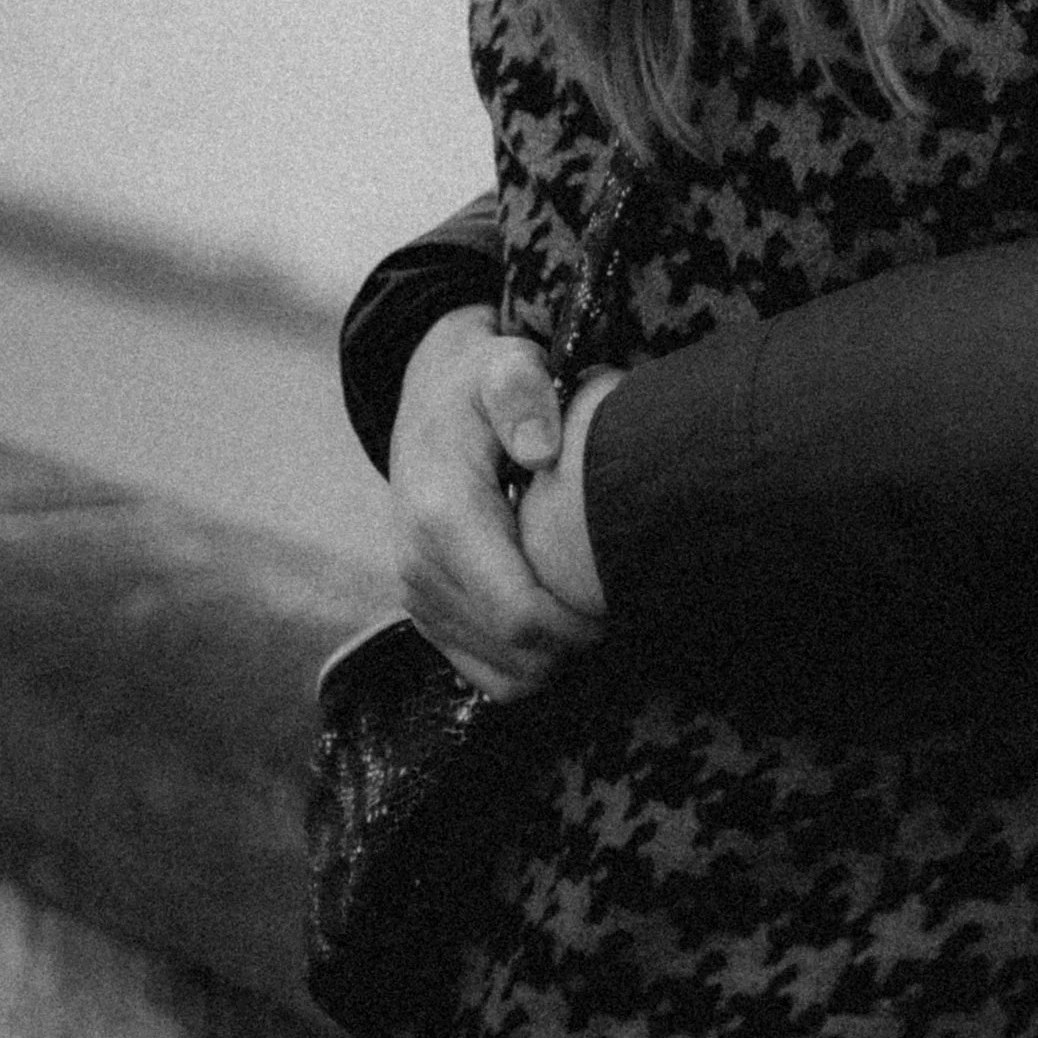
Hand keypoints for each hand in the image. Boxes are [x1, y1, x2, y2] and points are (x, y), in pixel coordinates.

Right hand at [386, 306, 605, 699]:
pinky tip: (557, 619)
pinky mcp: (423, 609)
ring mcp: (416, 594)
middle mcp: (420, 565)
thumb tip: (541, 451)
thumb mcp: (505, 366)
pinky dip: (523, 662)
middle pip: (513, 652)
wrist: (427, 398)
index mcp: (443, 516)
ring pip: (497, 672)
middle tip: (618, 605)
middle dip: (573, 643)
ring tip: (591, 610)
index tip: (620, 600)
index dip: (577, 624)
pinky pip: (478, 669)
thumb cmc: (480, 383)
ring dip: (552, 656)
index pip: (517, 612)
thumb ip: (523, 396)